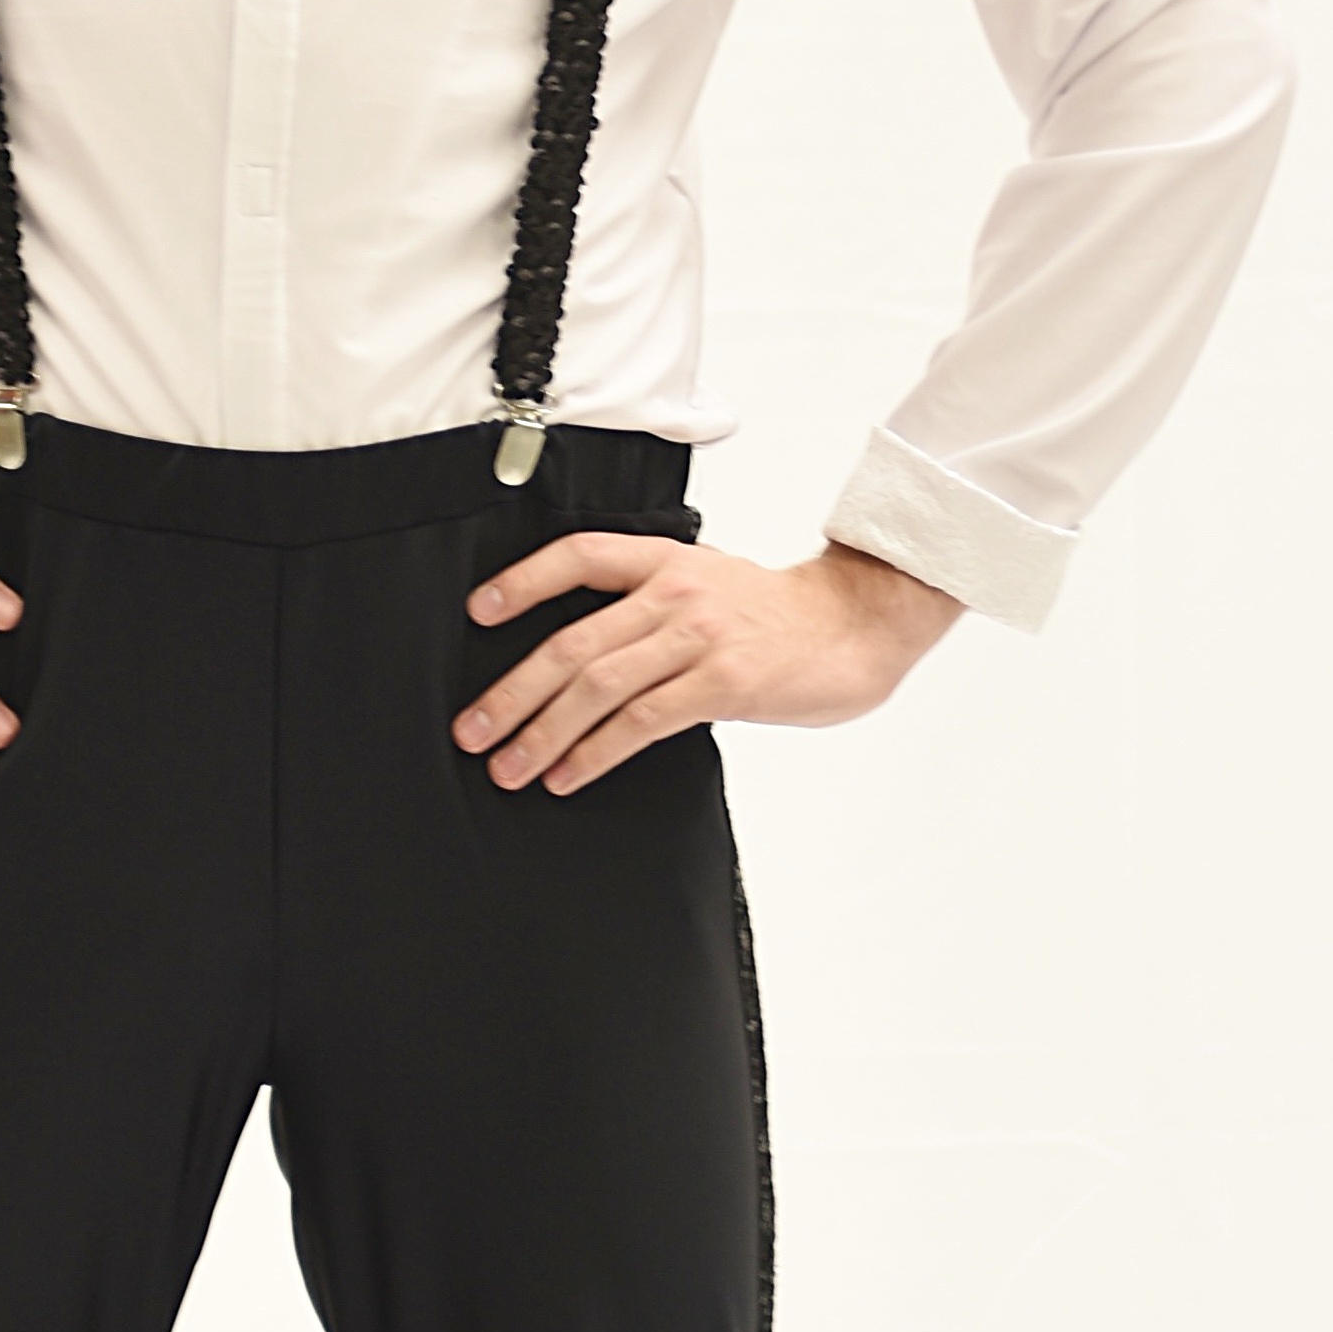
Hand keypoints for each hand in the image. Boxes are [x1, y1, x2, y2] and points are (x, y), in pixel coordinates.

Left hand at [456, 532, 959, 795]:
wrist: (859, 624)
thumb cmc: (780, 616)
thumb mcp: (710, 584)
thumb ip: (651, 607)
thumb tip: (585, 661)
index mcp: (665, 560)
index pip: (578, 557)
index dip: (522, 583)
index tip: (477, 613)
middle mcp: (675, 592)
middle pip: (572, 642)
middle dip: (513, 693)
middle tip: (474, 730)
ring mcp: (699, 636)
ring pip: (598, 686)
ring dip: (543, 733)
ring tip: (511, 767)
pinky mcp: (722, 682)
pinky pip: (642, 721)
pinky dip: (596, 752)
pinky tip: (569, 774)